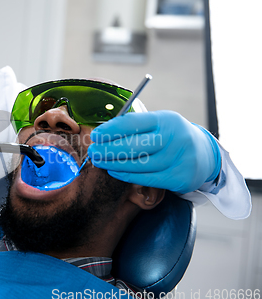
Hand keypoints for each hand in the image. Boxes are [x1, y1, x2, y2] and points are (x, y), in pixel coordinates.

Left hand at [87, 110, 220, 192]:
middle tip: (92, 151)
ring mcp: (178, 159)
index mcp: (166, 120)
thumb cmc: (172, 136)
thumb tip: (104, 133)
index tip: (96, 135)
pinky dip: (126, 175)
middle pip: (134, 145)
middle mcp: (174, 138)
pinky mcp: (178, 178)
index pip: (134, 123)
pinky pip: (146, 178)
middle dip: (108, 149)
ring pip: (138, 164)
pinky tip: (113, 171)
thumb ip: (137, 127)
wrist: (205, 155)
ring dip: (113, 163)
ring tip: (98, 161)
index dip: (111, 130)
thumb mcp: (160, 124)